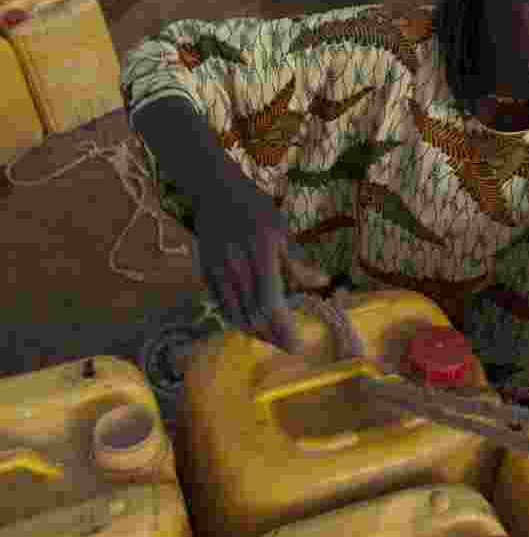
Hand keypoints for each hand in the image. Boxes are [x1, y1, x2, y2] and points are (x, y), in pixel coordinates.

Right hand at [193, 168, 330, 352]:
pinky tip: (250, 325)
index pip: (271, 303)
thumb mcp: (281, 228)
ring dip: (255, 333)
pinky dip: (237, 321)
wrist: (215, 191)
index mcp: (261, 252)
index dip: (283, 328)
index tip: (296, 345)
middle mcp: (238, 266)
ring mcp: (218, 271)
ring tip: (272, 339)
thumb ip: (294, 261)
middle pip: (253, 315)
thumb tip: (315, 285)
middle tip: (288, 346)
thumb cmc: (254, 206)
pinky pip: (222, 307)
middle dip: (272, 336)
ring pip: (235, 316)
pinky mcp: (206, 273)